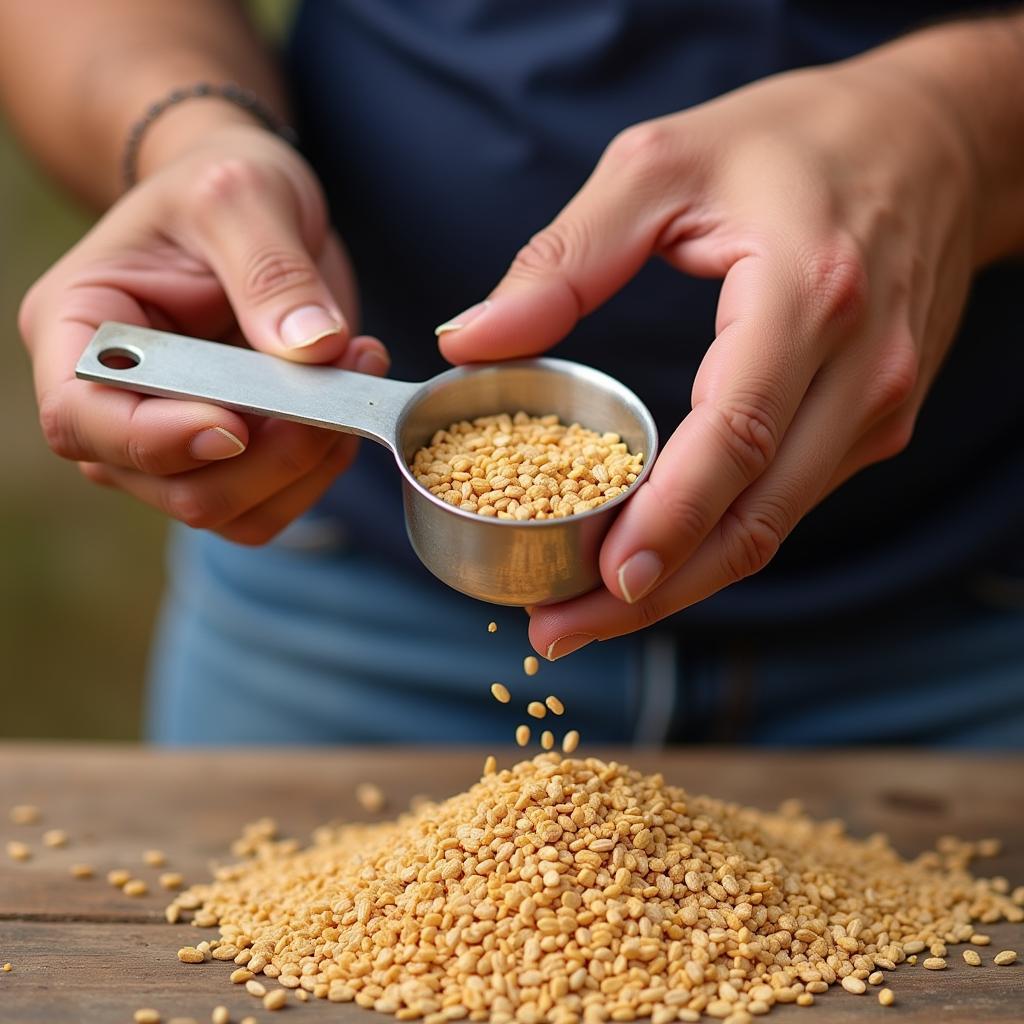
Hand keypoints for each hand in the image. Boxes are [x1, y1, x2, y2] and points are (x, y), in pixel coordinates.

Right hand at [19, 122, 388, 544]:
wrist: (254, 203)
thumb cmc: (225, 184)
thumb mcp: (242, 195)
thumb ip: (271, 271)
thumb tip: (311, 351)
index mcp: (78, 330)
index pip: (83, 419)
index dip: (158, 439)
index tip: (238, 425)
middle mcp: (112, 401)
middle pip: (169, 485)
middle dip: (265, 455)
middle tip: (340, 382)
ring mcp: (171, 437)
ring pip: (228, 509)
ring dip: (304, 465)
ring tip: (357, 375)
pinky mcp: (232, 452)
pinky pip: (272, 501)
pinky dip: (321, 468)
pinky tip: (352, 403)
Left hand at [438, 58, 977, 656]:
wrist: (934, 140)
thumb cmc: (797, 141)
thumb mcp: (665, 166)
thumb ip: (565, 258)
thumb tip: (469, 339)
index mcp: (808, 296)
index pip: (735, 437)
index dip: (666, 520)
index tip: (601, 583)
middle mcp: (861, 370)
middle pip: (755, 516)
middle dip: (657, 590)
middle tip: (560, 630)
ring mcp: (878, 407)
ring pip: (775, 526)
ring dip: (684, 579)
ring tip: (588, 611)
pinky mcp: (874, 422)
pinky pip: (788, 500)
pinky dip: (720, 538)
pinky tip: (658, 554)